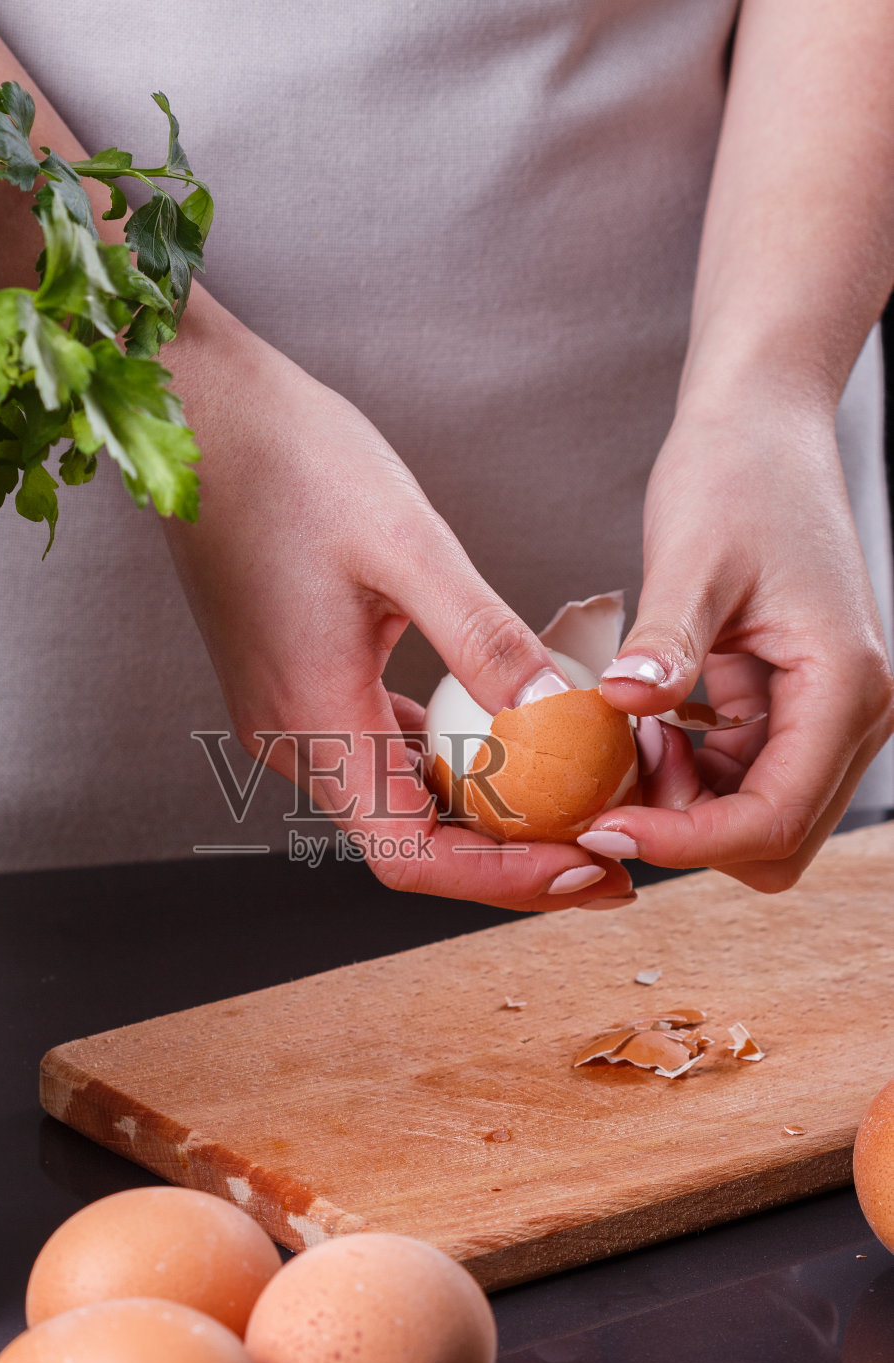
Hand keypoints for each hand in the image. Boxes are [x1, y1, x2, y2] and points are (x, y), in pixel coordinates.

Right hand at [161, 292, 634, 910]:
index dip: (502, 881)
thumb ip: (483, 636)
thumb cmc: (291, 462)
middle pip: (411, 842)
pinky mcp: (298, 681)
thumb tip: (563, 711)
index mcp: (313, 721)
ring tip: (573, 803)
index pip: (413, 854)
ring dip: (483, 813)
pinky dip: (449, 761)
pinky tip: (509, 740)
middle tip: (606, 856)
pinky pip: (380, 748)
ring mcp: (290, 713)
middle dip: (509, 859)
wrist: (202, 413)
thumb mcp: (407, 543)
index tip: (587, 876)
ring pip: (398, 800)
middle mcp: (293, 738)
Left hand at [590, 387, 893, 890]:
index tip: (603, 829)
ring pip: (755, 817)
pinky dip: (688, 773)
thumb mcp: (692, 559)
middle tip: (612, 779)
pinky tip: (646, 725)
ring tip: (628, 738)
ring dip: (684, 803)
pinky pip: (740, 777)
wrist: (761, 427)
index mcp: (845, 687)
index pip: (774, 818)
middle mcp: (852, 714)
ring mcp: (825, 714)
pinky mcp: (791, 706)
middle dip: (689, 829)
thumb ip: (666, 642)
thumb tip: (626, 707)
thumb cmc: (736, 475)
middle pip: (775, 840)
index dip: (687, 841)